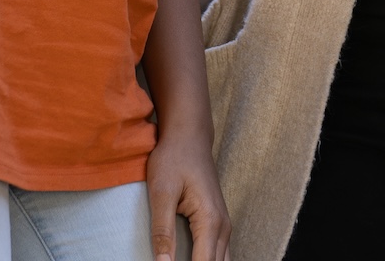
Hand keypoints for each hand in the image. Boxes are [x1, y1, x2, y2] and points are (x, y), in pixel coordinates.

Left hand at [145, 130, 229, 260]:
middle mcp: (222, 226)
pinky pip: (218, 252)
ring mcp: (223, 224)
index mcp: (209, 221)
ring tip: (179, 260)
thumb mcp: (161, 193)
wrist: (189, 136)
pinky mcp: (217, 222)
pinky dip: (207, 260)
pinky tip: (190, 259)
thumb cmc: (174, 159)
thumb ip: (162, 231)